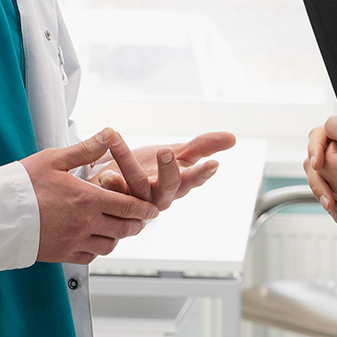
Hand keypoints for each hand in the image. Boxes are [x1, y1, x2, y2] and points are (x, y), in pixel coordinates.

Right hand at [22, 130, 159, 264]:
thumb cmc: (21, 184)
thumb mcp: (54, 159)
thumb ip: (86, 149)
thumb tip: (110, 133)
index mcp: (88, 199)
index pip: (129, 206)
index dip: (145, 209)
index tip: (152, 209)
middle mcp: (85, 223)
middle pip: (124, 229)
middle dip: (137, 224)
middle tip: (141, 219)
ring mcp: (73, 241)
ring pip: (109, 245)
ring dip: (118, 237)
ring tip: (120, 229)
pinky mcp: (61, 254)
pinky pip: (89, 257)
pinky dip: (98, 249)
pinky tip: (96, 240)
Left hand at [93, 130, 236, 209]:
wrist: (120, 181)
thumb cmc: (153, 169)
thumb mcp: (180, 154)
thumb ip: (204, 146)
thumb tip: (232, 137)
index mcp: (178, 184)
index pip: (194, 180)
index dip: (203, 174)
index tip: (213, 164)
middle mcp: (159, 195)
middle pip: (168, 186)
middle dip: (168, 170)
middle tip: (166, 151)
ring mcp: (137, 199)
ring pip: (136, 184)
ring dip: (127, 162)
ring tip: (118, 140)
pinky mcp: (116, 199)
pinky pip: (113, 194)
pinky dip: (109, 183)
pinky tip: (103, 171)